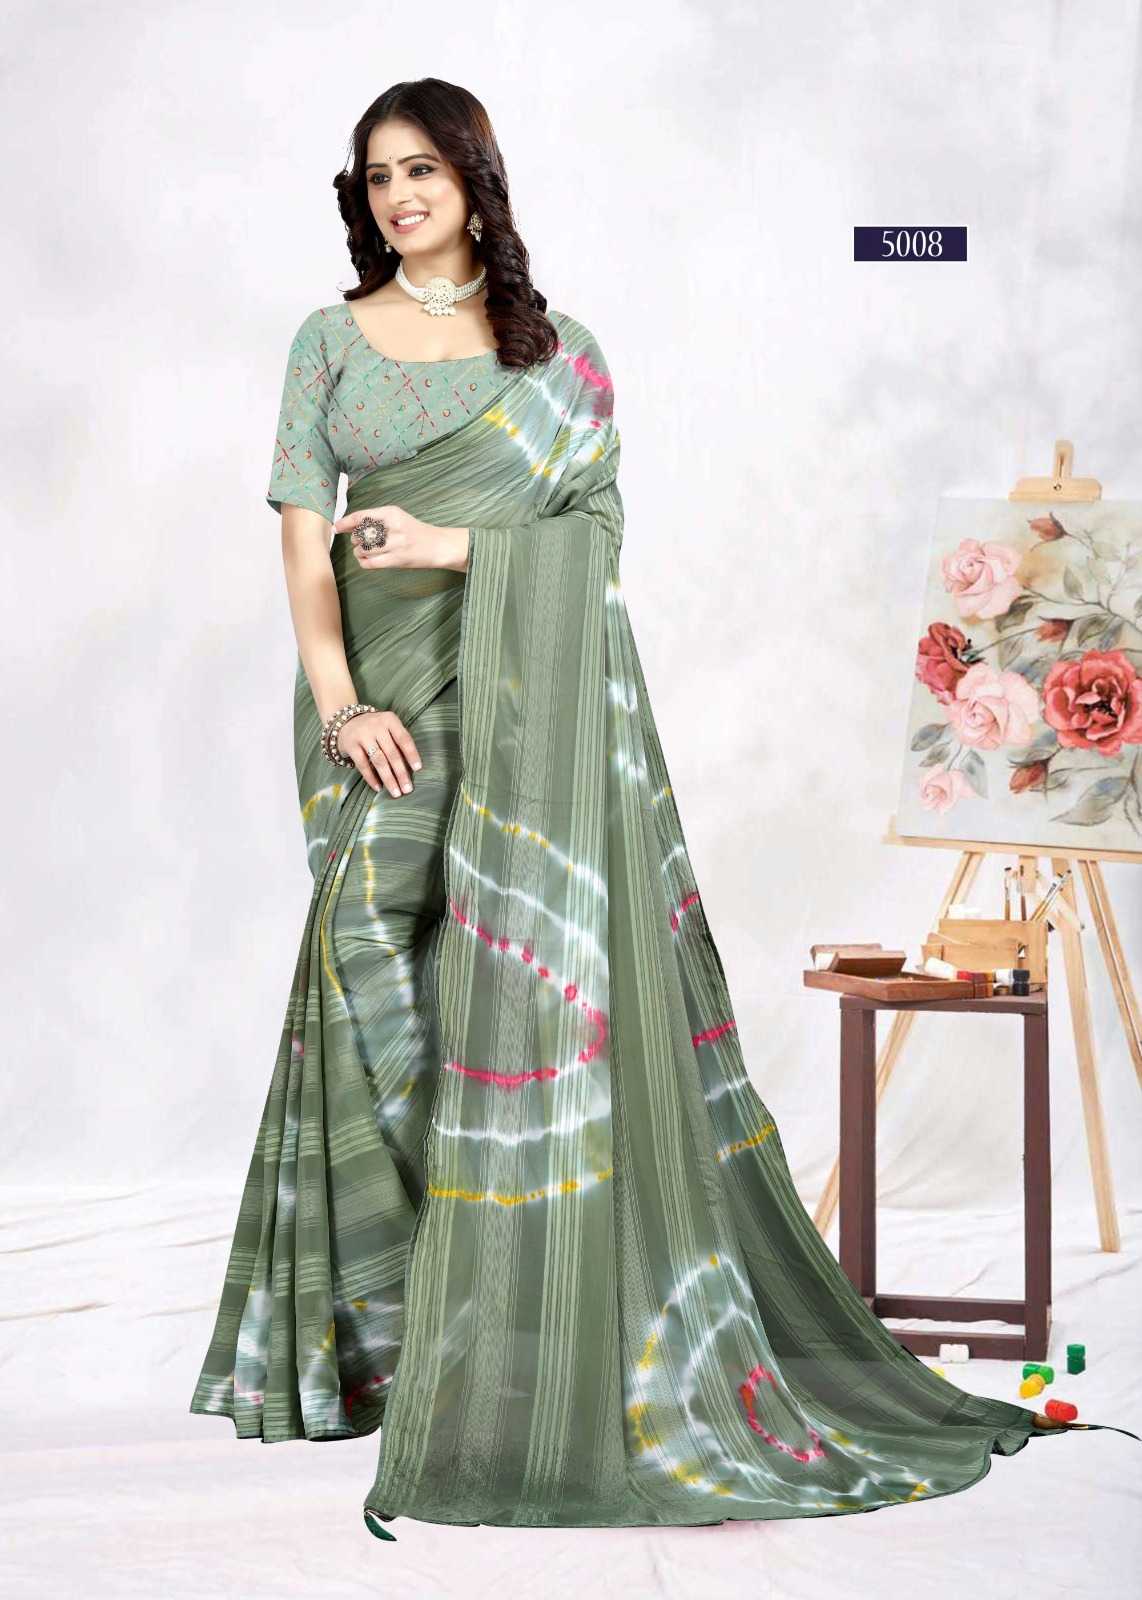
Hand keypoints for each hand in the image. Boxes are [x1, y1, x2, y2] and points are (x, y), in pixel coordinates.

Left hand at [332, 505, 468, 571]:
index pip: (362, 516)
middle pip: (361, 534)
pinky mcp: (398, 560)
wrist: (438, 545)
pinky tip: (366, 560)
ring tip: (363, 552)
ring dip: (359, 552)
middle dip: (355, 540)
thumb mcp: (397, 518)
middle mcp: (394, 527)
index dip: (346, 523)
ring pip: (364, 549)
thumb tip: (347, 525)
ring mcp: (396, 544)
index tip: (336, 527)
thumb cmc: (415, 532)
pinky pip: (371, 563)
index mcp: (392, 513)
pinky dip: (364, 562)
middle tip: (359, 542)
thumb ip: (375, 520)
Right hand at [336, 709, 421, 796]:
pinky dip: (371, 778)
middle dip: (401, 773)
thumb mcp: (388, 727)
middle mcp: (376, 726)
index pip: (404, 738)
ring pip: (378, 761)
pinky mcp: (351, 746)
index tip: (418, 769)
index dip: (412, 754)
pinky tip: (378, 788)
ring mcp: (362, 735)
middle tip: (407, 789)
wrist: (345, 722)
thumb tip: (411, 768)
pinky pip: (362, 765)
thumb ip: (398, 742)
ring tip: (396, 792)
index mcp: (390, 720)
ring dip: (388, 779)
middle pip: (392, 753)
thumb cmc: (374, 729)